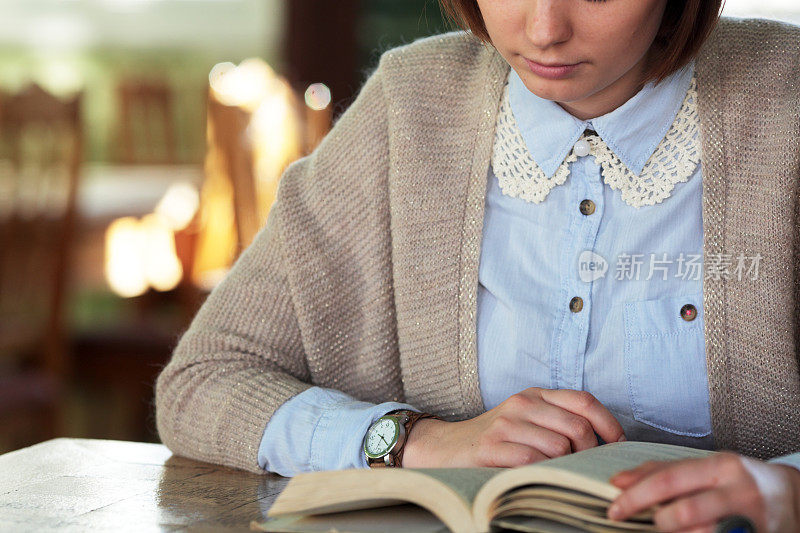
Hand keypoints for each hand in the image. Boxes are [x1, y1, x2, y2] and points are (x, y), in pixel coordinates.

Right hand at [402, 387, 625, 467]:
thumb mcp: (526, 420)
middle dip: (590, 453)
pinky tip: (539, 477)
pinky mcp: (491, 448)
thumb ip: (558, 422)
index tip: (618, 444)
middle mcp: (522, 404)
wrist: (444, 447)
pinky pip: (533, 462)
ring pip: (559, 447)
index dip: (608, 423)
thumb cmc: (494, 439)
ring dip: (566, 466)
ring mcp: (506, 425)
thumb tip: (606, 442)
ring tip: (559, 473)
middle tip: (585, 467)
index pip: (584, 401)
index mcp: (535, 395)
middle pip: (577, 428)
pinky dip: (543, 473)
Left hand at [606, 451, 799, 531]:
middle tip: (652, 524)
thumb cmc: (741, 481)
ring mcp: (753, 521)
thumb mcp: (708, 468)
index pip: (668, 480)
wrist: (796, 497)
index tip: (614, 508)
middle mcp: (739, 491)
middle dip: (660, 522)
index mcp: (721, 466)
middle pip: (684, 513)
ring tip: (676, 531)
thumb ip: (664, 471)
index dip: (635, 496)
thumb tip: (619, 481)